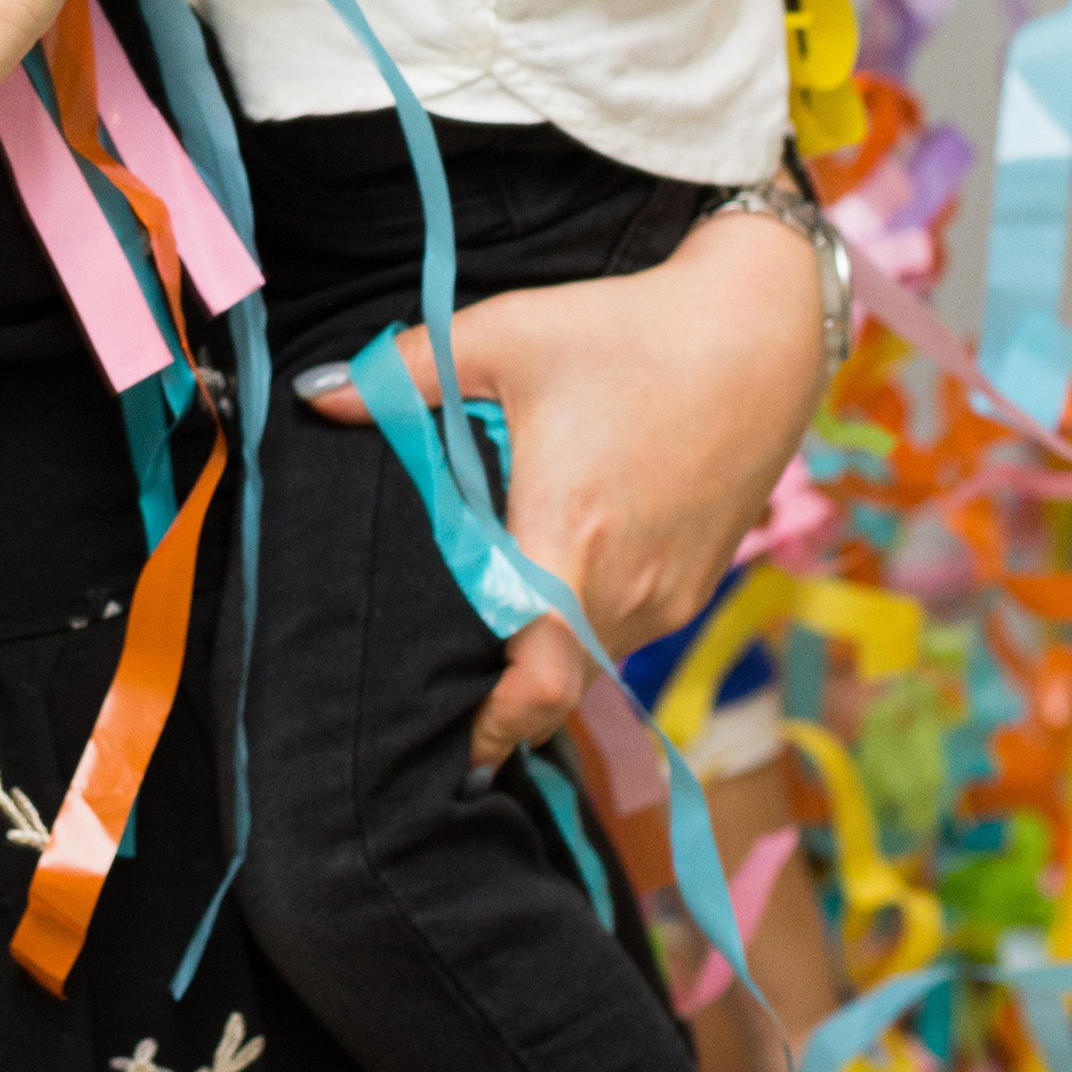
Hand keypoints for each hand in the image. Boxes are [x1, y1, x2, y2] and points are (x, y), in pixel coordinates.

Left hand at [300, 211, 824, 767]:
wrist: (756, 331)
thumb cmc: (624, 329)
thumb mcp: (503, 335)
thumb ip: (403, 375)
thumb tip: (314, 399)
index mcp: (569, 540)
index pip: (538, 687)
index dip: (493, 728)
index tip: (452, 743)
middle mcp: (627, 586)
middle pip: (556, 684)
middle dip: (502, 692)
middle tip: (447, 676)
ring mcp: (671, 592)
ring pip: (593, 660)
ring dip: (546, 654)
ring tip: (495, 616)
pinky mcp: (699, 581)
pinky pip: (629, 630)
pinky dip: (587, 623)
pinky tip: (560, 572)